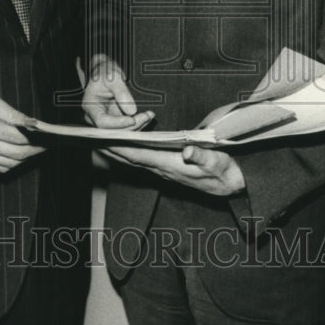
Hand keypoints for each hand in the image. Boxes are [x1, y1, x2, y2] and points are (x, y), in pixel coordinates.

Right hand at [0, 91, 43, 172]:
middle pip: (19, 154)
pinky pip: (0, 169)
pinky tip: (20, 156)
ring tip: (37, 150)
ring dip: (26, 159)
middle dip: (36, 150)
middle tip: (47, 145)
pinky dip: (14, 164)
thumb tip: (34, 123)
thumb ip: (14, 115)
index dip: (38, 139)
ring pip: (11, 164)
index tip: (49, 136)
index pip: (20, 138)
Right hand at [82, 54, 153, 130]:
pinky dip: (138, 122)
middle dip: (131, 125)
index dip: (118, 124)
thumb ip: (121, 92)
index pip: (102, 122)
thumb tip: (131, 111)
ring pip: (122, 130)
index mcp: (91, 106)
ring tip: (149, 115)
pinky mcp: (116, 119)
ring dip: (137, 125)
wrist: (107, 71)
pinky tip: (147, 116)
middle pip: (113, 129)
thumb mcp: (113, 76)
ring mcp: (107, 119)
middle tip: (147, 116)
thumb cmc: (106, 71)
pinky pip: (127, 125)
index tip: (132, 120)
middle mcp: (97, 116)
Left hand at [104, 143, 245, 197]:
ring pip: (135, 160)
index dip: (121, 148)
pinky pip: (143, 160)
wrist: (232, 187)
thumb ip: (202, 157)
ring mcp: (164, 171)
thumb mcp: (218, 162)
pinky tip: (122, 146)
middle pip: (131, 159)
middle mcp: (163, 170)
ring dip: (117, 151)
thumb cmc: (225, 172)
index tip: (105, 141)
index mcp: (171, 166)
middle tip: (92, 137)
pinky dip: (129, 152)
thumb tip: (187, 151)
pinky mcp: (167, 169)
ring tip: (100, 139)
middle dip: (112, 149)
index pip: (140, 156)